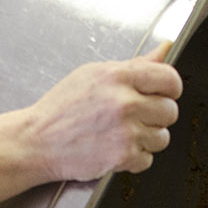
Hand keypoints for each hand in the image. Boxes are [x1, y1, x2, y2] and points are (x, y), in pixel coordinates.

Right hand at [23, 40, 181, 181]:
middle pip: (170, 111)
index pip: (170, 79)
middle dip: (156, 115)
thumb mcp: (94, 74)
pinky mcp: (122, 156)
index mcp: (118, 76)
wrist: (37, 141)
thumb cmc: (62, 108)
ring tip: (122, 133)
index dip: (170, 88)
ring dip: (147, 138)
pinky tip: (115, 147)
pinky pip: (148, 159)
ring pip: (163, 137)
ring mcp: (125, 131)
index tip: (163, 93)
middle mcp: (124, 102)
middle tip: (135, 116)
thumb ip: (135, 65)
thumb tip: (164, 49)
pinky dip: (134, 158)